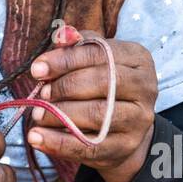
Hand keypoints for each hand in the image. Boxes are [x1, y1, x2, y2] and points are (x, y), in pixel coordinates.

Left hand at [27, 28, 157, 181]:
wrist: (123, 128)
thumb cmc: (103, 85)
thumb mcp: (93, 60)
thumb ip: (76, 45)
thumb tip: (60, 35)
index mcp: (138, 58)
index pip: (100, 53)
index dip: (65, 60)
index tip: (37, 69)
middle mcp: (145, 87)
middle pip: (102, 82)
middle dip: (65, 87)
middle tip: (40, 93)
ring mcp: (139, 119)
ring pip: (98, 114)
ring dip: (60, 114)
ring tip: (37, 114)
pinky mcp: (127, 146)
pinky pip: (90, 146)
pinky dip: (60, 143)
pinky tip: (37, 137)